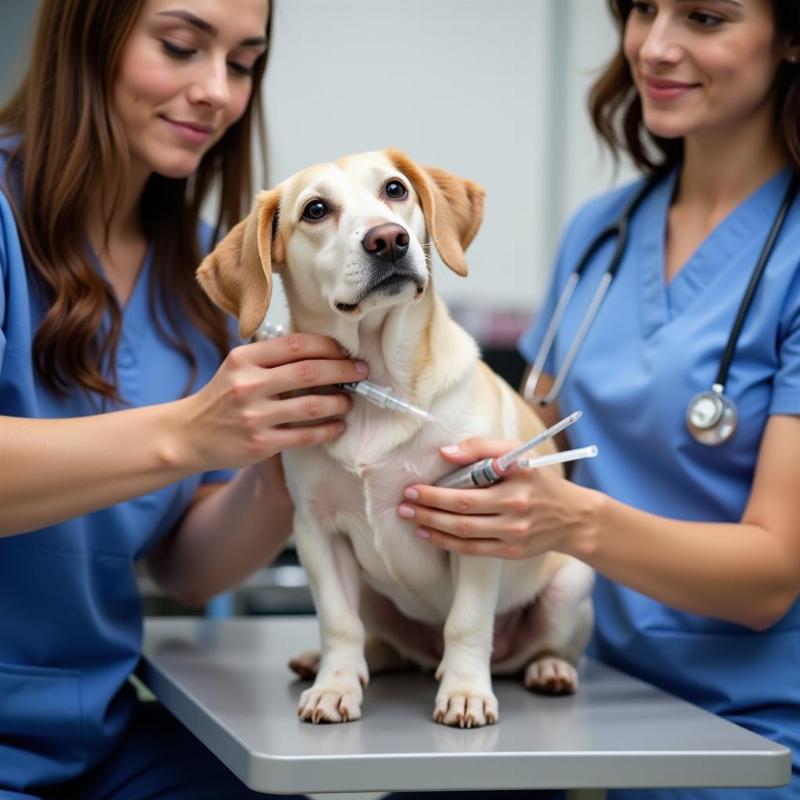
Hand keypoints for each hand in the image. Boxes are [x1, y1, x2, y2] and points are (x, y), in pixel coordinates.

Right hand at [175, 333, 366, 470]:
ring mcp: (254, 416)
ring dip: (340, 402)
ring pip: (312, 405)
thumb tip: (323, 351)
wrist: (189, 435)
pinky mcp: (261, 444)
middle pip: (309, 371)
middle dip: (343, 371)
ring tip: (349, 401)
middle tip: (360, 372)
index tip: (345, 351)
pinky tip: (338, 425)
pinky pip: (306, 435)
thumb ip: (272, 358)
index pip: (296, 344)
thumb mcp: (238, 367)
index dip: (328, 346)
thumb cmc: (223, 397)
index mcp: (244, 359)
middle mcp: (248, 385)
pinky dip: (328, 429)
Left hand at [396, 437, 593, 558]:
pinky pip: (472, 549)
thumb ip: (481, 447)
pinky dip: (446, 542)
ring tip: (410, 517)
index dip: (440, 487)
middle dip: (428, 507)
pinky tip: (428, 534)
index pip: (474, 478)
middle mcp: (517, 504)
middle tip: (404, 503)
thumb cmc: (537, 478)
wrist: (571, 517)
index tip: (414, 486)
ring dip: (432, 525)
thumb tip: (443, 453)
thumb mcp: (518, 452)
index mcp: (518, 475)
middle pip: (463, 509)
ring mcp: (514, 531)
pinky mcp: (511, 551)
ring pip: (464, 531)